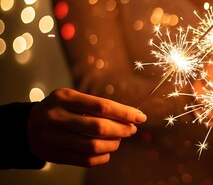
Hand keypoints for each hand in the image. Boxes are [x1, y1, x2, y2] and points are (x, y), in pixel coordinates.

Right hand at [27, 88, 146, 166]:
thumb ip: (98, 106)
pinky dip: (102, 157)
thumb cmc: (60, 109)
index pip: (102, 106)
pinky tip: (107, 151)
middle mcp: (56, 116)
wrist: (27, 125)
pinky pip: (84, 160)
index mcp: (64, 97)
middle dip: (121, 129)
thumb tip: (130, 117)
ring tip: (118, 140)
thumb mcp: (73, 99)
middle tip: (131, 129)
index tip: (140, 116)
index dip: (124, 112)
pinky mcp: (53, 155)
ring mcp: (52, 137)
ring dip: (113, 144)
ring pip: (92, 146)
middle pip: (98, 127)